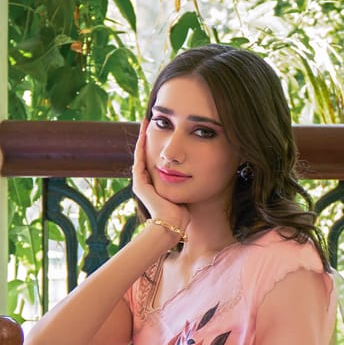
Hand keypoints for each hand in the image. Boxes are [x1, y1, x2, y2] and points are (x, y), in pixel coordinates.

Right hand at [132, 119, 189, 240]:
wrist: (172, 224)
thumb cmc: (183, 213)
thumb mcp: (187, 192)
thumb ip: (189, 182)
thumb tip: (204, 172)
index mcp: (157, 183)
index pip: (157, 158)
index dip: (159, 144)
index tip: (165, 129)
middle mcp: (147, 181)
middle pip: (148, 153)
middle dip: (150, 137)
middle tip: (152, 120)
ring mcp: (141, 182)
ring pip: (142, 154)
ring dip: (144, 138)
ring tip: (147, 122)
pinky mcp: (139, 183)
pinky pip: (140, 160)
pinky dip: (142, 147)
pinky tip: (145, 134)